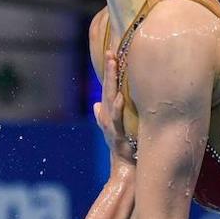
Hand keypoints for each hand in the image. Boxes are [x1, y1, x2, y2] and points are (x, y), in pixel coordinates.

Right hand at [94, 50, 135, 167]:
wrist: (123, 165)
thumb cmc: (123, 145)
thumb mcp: (114, 127)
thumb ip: (105, 115)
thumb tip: (96, 105)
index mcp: (108, 111)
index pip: (108, 86)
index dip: (109, 70)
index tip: (112, 53)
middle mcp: (107, 114)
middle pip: (107, 88)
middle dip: (109, 70)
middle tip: (111, 52)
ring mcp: (111, 123)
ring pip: (110, 99)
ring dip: (111, 82)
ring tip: (114, 65)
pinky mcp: (117, 134)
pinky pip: (117, 118)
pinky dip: (117, 107)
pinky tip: (120, 96)